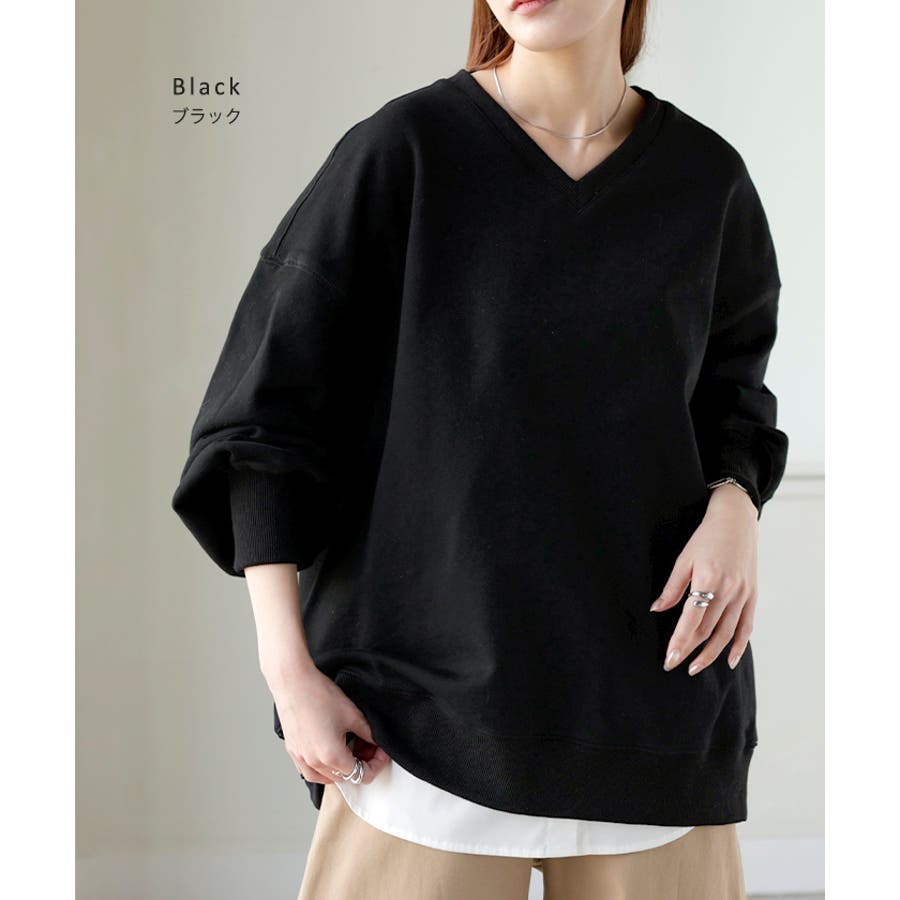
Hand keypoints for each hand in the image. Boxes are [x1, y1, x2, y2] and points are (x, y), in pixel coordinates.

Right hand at [267, 663, 391, 784]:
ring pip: (327, 778)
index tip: (380, 752)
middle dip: (361, 764)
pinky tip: (330, 753)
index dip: (376, 765)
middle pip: (345, 777)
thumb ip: (368, 734)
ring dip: (341, 769)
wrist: (293, 682)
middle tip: (368, 746)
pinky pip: (310, 771)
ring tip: (350, 750)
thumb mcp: (352, 714)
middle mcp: (314, 762)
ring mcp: (301, 758)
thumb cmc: (319, 695)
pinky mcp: (293, 751)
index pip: (360, 775)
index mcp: (332, 756)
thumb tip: (377, 743)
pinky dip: (323, 768)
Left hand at [649, 484, 758, 673]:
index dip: (680, 641)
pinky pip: (747, 626)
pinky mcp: (752, 594)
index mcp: (709, 580)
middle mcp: (729, 590)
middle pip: (708, 630)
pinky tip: (729, 660)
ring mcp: (743, 594)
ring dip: (711, 653)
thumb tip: (657, 610)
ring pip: (727, 633)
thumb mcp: (684, 558)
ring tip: (695, 668)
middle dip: (690, 650)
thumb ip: (672, 587)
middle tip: (674, 665)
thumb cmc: (706, 537)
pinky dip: (739, 645)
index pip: (692, 620)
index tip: (669, 658)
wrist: (736, 520)